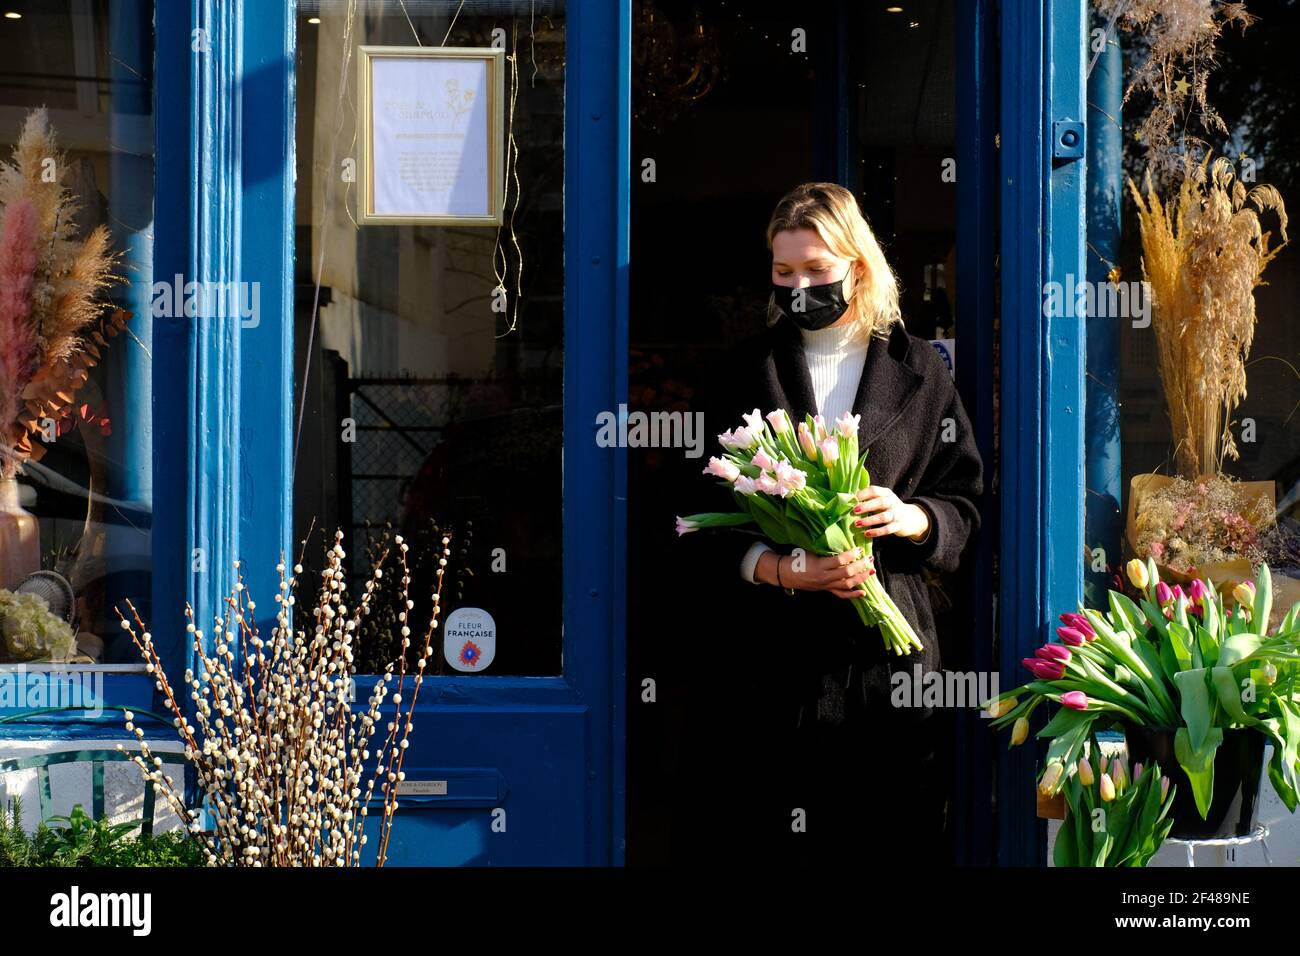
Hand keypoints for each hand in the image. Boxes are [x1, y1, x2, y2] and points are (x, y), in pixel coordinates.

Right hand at [756, 548, 874, 599]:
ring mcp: (826, 585)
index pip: (839, 561)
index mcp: (819, 565)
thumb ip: (825, 549)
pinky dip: (853, 595)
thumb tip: (841, 540)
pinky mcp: (827, 590)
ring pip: (847, 584)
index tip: (859, 549)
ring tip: (871, 571)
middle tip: (869, 558)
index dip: (851, 555)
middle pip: (846, 573)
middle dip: (861, 566)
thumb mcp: (810, 551)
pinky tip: (863, 592)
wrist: (787, 574)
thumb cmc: (798, 559)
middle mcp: (824, 577)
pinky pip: (841, 594)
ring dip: (861, 578)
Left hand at [852, 485, 929, 540]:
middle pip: (880, 502)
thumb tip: (847, 499)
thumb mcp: (881, 500)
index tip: (852, 499)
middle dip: (866, 506)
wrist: (910, 518)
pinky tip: (867, 533)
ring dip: (869, 520)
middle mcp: (892, 502)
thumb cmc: (888, 508)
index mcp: (886, 493)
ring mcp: (896, 514)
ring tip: (857, 524)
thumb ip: (868, 499)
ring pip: (883, 517)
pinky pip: (887, 529)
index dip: (863, 494)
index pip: (874, 490)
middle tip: (854, 511)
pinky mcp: (898, 526)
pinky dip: (877, 532)